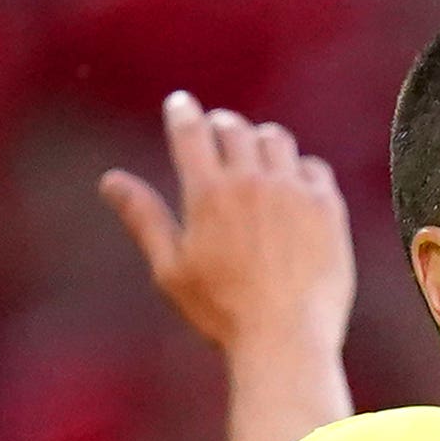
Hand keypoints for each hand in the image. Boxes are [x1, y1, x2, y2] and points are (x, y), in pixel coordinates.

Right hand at [101, 92, 354, 356]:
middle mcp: (253, 182)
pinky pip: (315, 168)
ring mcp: (295, 192)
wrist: (287, 337)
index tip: (181, 103)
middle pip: (235, 129)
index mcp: (208, 193)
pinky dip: (300, 168)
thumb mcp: (170, 268)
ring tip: (256, 153)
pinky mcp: (329, 208)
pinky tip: (294, 182)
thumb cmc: (221, 311)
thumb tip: (110, 180)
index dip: (183, 112)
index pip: (191, 131)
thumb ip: (144, 218)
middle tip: (219, 132)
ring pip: (277, 140)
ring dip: (261, 140)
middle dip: (221, 126)